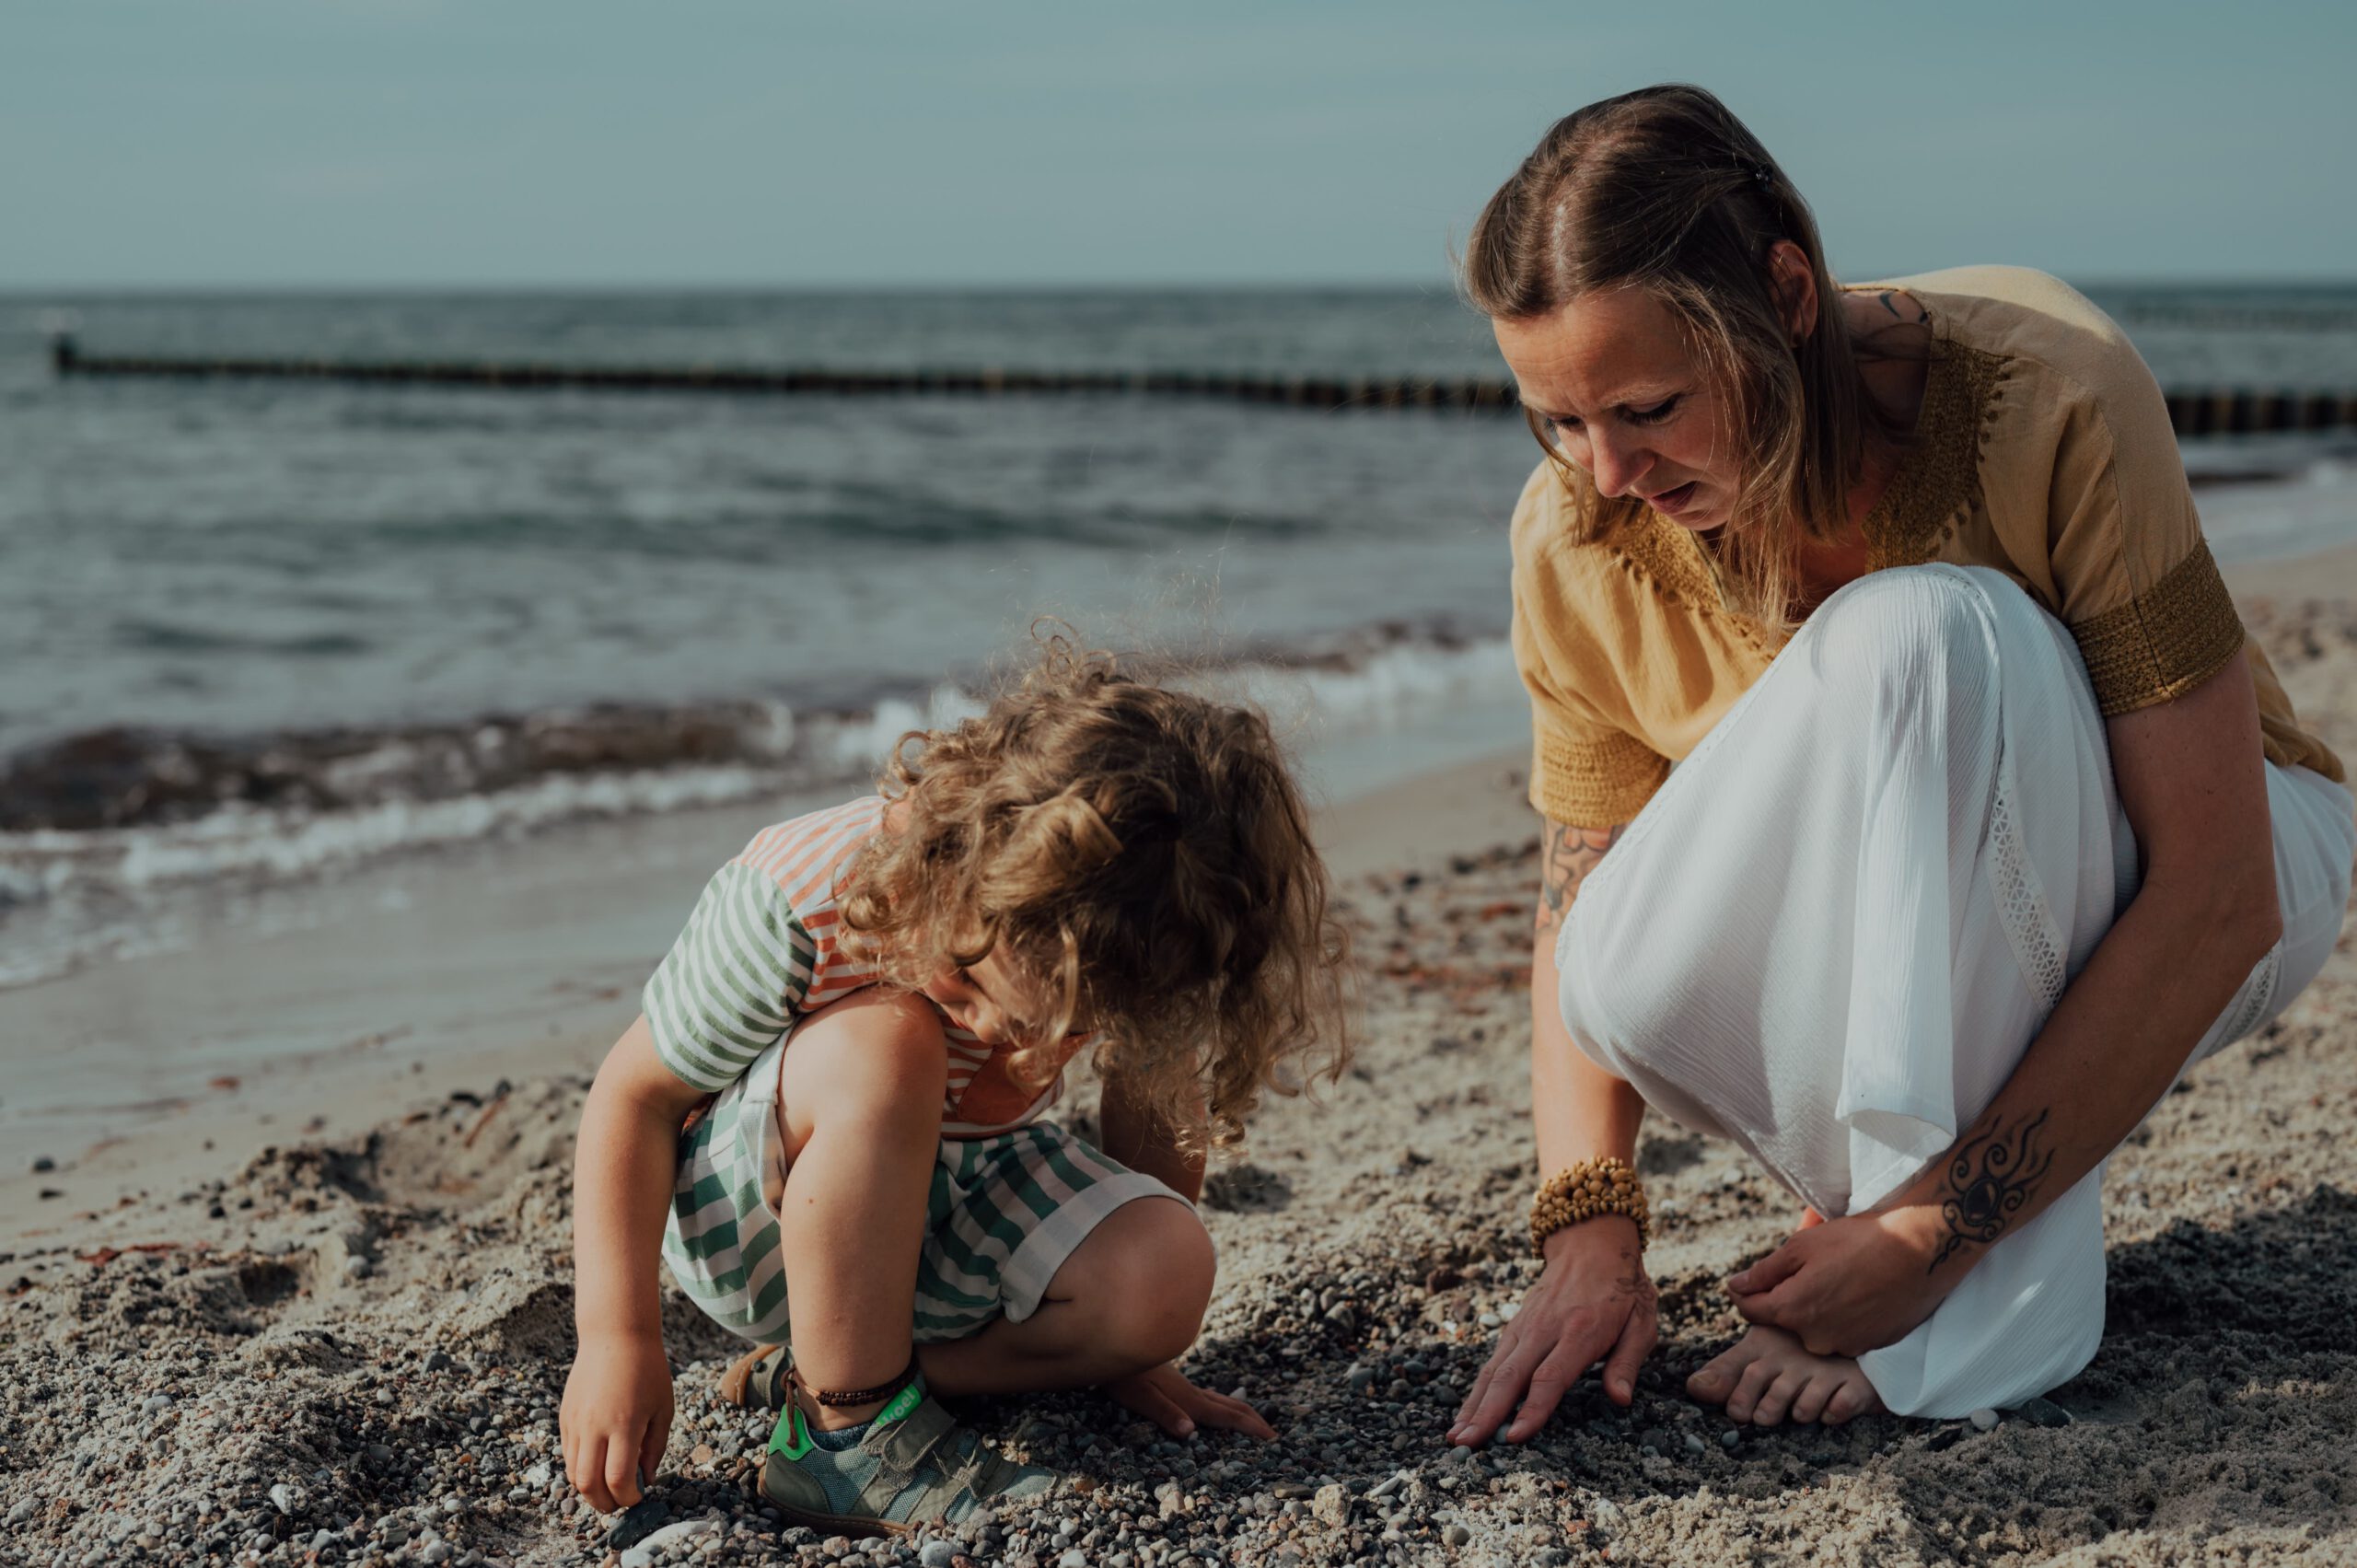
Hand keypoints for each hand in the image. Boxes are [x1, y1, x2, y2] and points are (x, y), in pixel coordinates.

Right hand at [561, 1329, 674, 1511]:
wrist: (615, 1335)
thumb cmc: (647, 1370)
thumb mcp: (662, 1408)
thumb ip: (655, 1447)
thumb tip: (646, 1479)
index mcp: (624, 1424)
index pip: (618, 1479)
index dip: (628, 1497)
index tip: (639, 1496)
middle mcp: (594, 1426)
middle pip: (588, 1484)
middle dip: (604, 1503)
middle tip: (620, 1502)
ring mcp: (575, 1422)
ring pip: (573, 1473)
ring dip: (589, 1489)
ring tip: (608, 1487)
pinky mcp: (565, 1416)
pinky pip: (568, 1454)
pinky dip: (581, 1468)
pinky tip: (598, 1463)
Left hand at [1106, 1363, 1276, 1441]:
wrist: (1110, 1337)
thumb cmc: (1120, 1374)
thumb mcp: (1138, 1397)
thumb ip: (1163, 1412)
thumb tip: (1191, 1431)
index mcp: (1185, 1398)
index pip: (1223, 1414)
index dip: (1248, 1427)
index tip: (1271, 1437)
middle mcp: (1188, 1390)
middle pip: (1228, 1404)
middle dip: (1251, 1419)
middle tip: (1271, 1433)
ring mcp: (1181, 1383)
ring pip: (1218, 1397)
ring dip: (1238, 1410)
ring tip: (1251, 1420)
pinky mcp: (1171, 1379)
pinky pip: (1206, 1395)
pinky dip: (1221, 1404)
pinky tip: (1214, 1404)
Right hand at [1450, 1216, 1654, 1446]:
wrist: (1591, 1243)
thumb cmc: (1622, 1290)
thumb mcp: (1641, 1322)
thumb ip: (1628, 1362)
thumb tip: (1620, 1400)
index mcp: (1580, 1331)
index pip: (1550, 1376)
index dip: (1532, 1408)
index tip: (1515, 1436)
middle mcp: (1545, 1329)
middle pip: (1510, 1376)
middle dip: (1487, 1413)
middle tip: (1466, 1445)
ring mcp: (1526, 1326)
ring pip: (1494, 1369)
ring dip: (1474, 1404)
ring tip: (1456, 1436)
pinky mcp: (1516, 1325)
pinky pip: (1493, 1360)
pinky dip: (1477, 1389)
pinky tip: (1467, 1412)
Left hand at [1727, 1204, 1951, 1356]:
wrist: (1921, 1252)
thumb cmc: (1859, 1241)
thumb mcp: (1802, 1246)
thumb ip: (1765, 1271)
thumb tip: (1735, 1285)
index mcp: (1792, 1311)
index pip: (1750, 1310)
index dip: (1746, 1293)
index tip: (1750, 1280)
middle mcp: (1815, 1338)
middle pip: (1785, 1321)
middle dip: (1789, 1298)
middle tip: (1810, 1269)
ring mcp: (1845, 1346)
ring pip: (1816, 1329)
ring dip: (1819, 1309)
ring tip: (1840, 1278)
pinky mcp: (1871, 1346)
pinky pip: (1844, 1334)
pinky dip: (1844, 1317)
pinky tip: (1859, 1293)